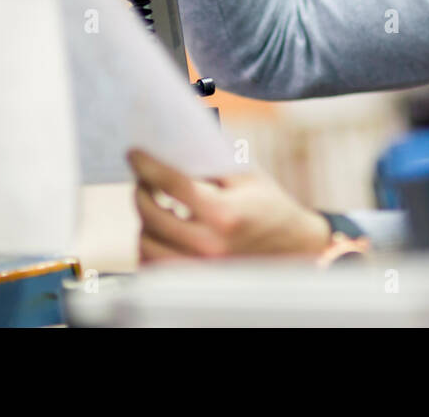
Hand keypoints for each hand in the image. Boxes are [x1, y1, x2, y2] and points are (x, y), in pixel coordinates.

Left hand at [127, 148, 331, 262]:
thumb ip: (210, 162)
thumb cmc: (270, 207)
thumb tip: (170, 147)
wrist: (294, 249)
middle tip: (143, 181)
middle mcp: (211, 245)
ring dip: (144, 222)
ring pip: (147, 244)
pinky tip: (158, 233)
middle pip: (151, 214)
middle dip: (141, 191)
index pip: (172, 184)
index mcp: (225, 213)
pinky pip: (154, 268)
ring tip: (153, 208)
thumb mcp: (247, 176)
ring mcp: (201, 269)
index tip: (134, 154)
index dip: (147, 165)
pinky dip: (149, 248)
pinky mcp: (196, 282)